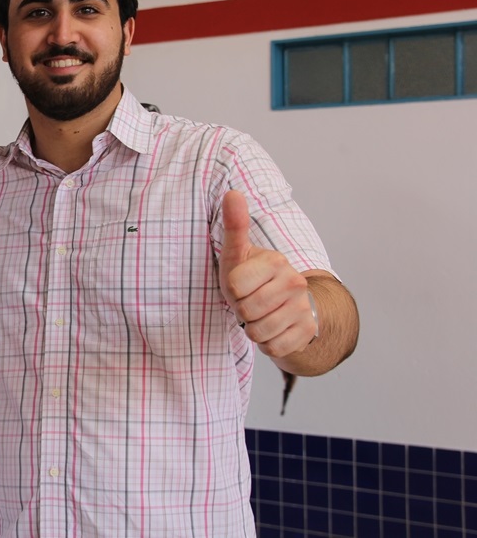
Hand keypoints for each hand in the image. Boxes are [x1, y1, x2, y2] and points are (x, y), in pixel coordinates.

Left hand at [219, 190, 316, 358]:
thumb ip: (235, 225)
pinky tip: (272, 328)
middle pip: (246, 312)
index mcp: (276, 261)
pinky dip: (267, 342)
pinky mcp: (308, 331)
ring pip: (259, 332)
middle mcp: (295, 282)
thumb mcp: (236, 253)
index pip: (234, 287)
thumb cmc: (250, 277)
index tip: (241, 285)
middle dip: (241, 311)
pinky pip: (273, 347)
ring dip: (253, 328)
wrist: (280, 302)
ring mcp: (304, 308)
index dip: (231, 291)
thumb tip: (233, 193)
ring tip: (260, 314)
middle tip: (250, 301)